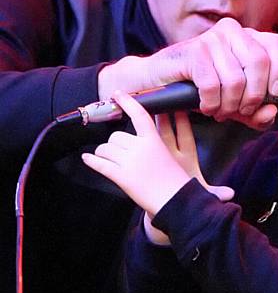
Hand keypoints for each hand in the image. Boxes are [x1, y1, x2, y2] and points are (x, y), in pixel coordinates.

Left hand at [82, 90, 190, 215]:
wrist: (174, 198)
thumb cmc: (174, 179)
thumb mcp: (168, 153)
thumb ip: (152, 144)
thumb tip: (133, 140)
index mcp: (153, 140)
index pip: (139, 114)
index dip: (127, 102)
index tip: (118, 94)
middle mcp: (140, 148)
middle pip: (116, 136)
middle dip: (114, 144)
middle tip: (119, 153)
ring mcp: (129, 162)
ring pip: (105, 149)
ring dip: (103, 153)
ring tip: (109, 160)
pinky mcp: (121, 176)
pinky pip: (100, 165)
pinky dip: (91, 161)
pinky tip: (87, 158)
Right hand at [98, 18, 277, 128]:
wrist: (159, 82)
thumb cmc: (201, 90)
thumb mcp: (236, 105)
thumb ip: (258, 113)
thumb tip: (271, 112)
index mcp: (249, 36)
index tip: (270, 98)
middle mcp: (232, 31)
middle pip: (260, 64)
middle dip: (252, 97)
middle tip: (239, 111)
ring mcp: (212, 38)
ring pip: (236, 79)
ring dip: (228, 105)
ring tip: (219, 110)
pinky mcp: (193, 51)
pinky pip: (213, 85)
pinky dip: (211, 103)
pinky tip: (205, 106)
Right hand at [143, 112, 233, 245]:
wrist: (172, 205)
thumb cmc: (187, 194)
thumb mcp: (200, 193)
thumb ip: (214, 193)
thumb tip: (230, 194)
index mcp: (188, 158)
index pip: (185, 135)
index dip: (183, 121)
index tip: (181, 107)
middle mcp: (172, 153)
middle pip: (166, 130)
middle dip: (162, 116)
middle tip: (155, 99)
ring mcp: (159, 156)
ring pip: (152, 136)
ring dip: (146, 122)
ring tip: (137, 106)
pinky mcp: (148, 163)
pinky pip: (141, 146)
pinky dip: (133, 139)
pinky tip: (124, 130)